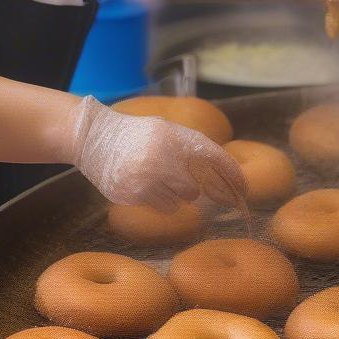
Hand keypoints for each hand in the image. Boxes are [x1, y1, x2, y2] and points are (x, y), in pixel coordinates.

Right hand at [68, 96, 246, 211]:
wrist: (95, 138)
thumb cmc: (139, 135)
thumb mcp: (168, 131)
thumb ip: (194, 149)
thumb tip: (228, 177)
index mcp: (175, 136)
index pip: (215, 158)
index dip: (233, 175)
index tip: (244, 188)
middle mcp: (163, 155)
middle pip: (196, 189)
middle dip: (189, 187)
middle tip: (173, 176)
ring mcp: (147, 176)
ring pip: (180, 202)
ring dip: (173, 195)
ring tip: (155, 178)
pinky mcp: (132, 194)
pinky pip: (161, 208)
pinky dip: (157, 200)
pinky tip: (143, 185)